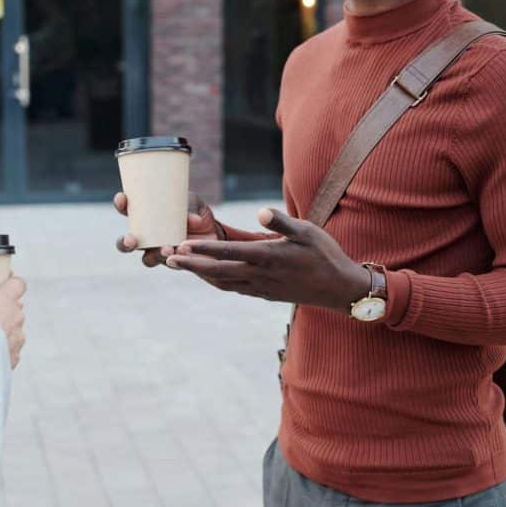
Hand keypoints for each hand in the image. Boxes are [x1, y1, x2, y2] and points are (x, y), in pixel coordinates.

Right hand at [0, 272, 26, 368]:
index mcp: (4, 299)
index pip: (18, 284)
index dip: (11, 284)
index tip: (3, 285)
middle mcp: (16, 318)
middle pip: (16, 309)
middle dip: (4, 310)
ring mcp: (17, 339)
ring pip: (15, 331)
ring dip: (4, 332)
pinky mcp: (14, 358)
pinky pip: (11, 351)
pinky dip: (2, 352)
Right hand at [114, 191, 224, 267]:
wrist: (215, 237)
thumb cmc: (198, 216)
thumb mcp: (196, 204)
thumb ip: (192, 204)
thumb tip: (190, 219)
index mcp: (147, 218)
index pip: (127, 210)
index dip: (121, 204)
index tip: (123, 199)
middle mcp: (147, 238)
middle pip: (125, 244)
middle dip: (125, 242)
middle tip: (132, 240)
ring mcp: (159, 252)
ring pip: (147, 259)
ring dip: (155, 254)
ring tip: (167, 248)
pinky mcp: (175, 263)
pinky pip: (171, 264)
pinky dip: (176, 258)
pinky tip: (184, 251)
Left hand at [164, 208, 370, 312]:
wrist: (339, 289)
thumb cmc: (325, 254)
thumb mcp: (308, 231)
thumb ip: (281, 221)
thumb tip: (260, 212)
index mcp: (269, 257)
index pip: (229, 252)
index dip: (204, 249)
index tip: (182, 245)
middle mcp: (261, 275)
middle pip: (217, 271)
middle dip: (191, 265)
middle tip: (166, 258)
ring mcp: (261, 288)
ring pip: (222, 282)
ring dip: (199, 274)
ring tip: (179, 265)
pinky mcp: (264, 294)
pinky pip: (233, 289)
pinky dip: (216, 282)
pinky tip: (207, 276)